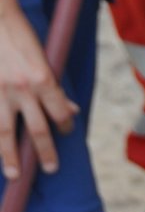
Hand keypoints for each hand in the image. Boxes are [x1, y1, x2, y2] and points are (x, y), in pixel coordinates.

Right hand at [0, 0, 75, 178]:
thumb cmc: (20, 37)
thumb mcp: (44, 59)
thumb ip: (54, 87)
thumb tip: (71, 109)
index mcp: (43, 79)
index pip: (59, 113)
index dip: (65, 125)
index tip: (66, 132)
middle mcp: (22, 90)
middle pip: (36, 130)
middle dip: (45, 152)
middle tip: (50, 169)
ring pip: (5, 132)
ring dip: (11, 156)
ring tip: (15, 174)